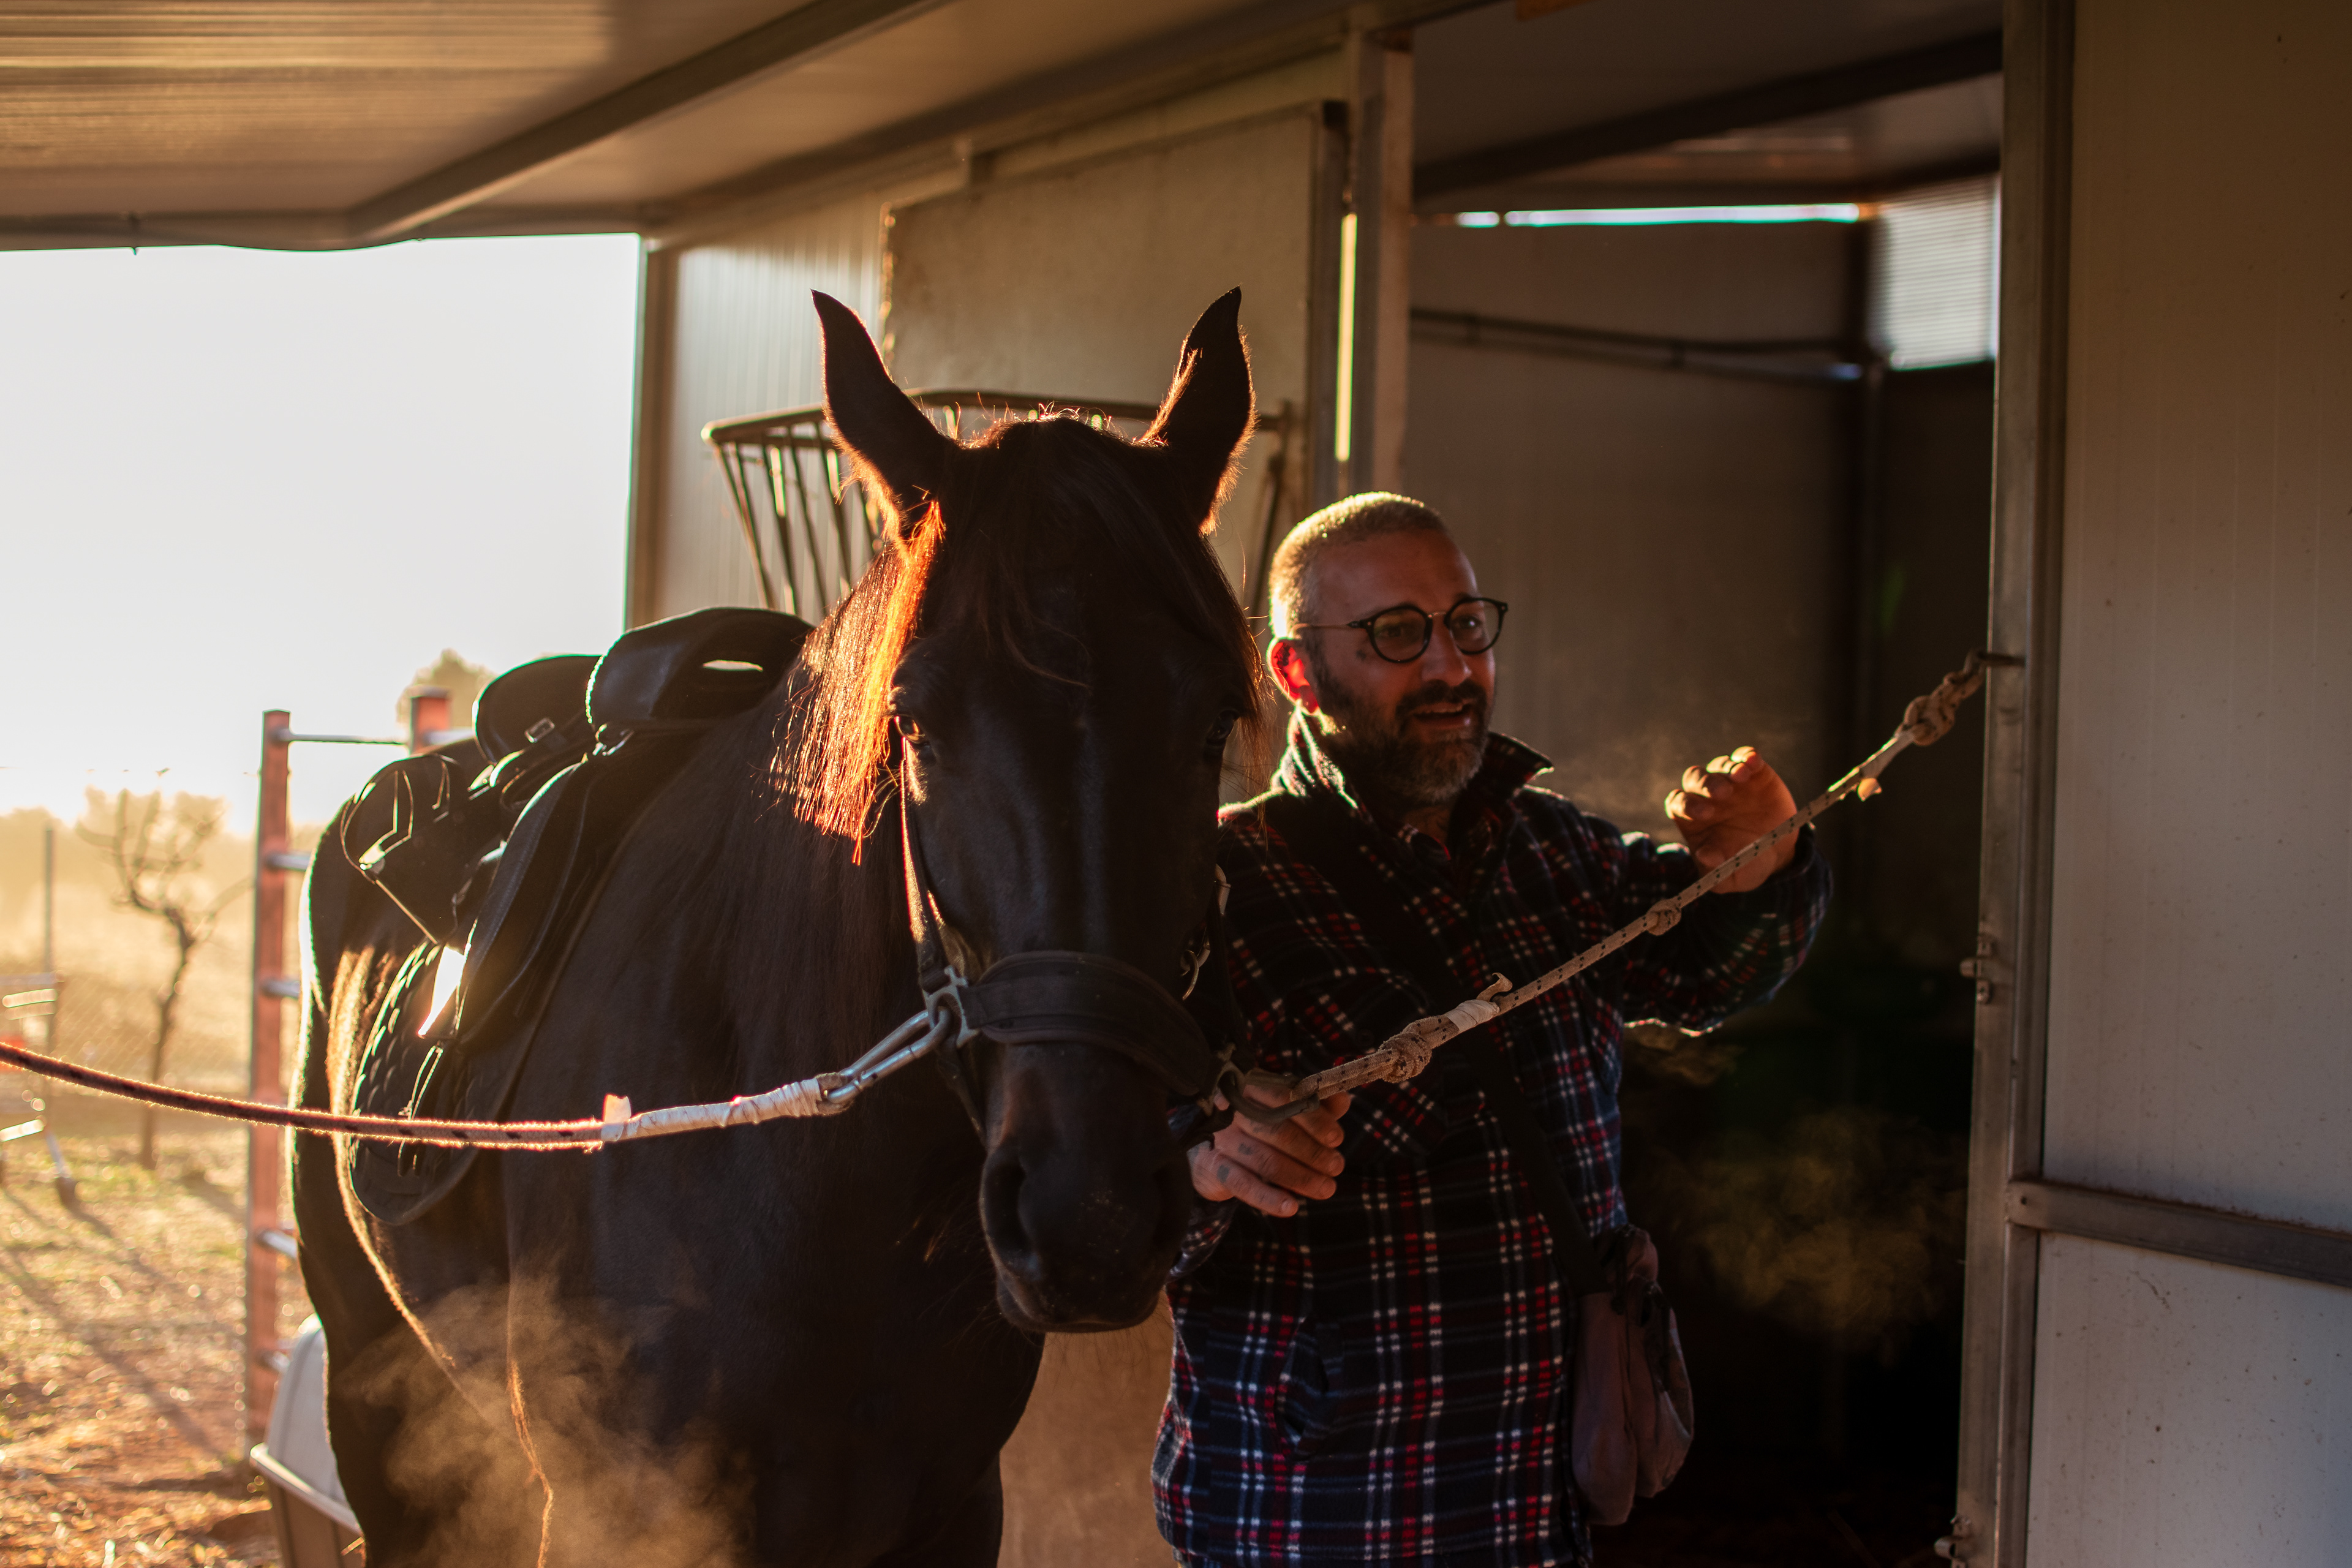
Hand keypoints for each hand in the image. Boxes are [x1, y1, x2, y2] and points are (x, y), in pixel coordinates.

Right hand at [1188, 1082, 1352, 1216]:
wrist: (1209, 1147)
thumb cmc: (1257, 1125)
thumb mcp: (1286, 1110)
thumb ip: (1314, 1105)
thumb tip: (1343, 1099)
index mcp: (1252, 1087)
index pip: (1285, 1098)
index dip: (1314, 1118)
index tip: (1336, 1138)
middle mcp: (1233, 1109)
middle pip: (1278, 1131)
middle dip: (1312, 1152)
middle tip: (1336, 1166)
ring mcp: (1221, 1138)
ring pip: (1265, 1159)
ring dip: (1300, 1177)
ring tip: (1326, 1188)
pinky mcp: (1213, 1166)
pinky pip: (1243, 1184)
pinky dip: (1268, 1198)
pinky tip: (1291, 1207)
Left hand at [1664, 745, 1797, 892]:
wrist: (1776, 852)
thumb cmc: (1744, 864)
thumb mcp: (1730, 876)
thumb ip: (1716, 869)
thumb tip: (1705, 856)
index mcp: (1692, 819)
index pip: (1678, 804)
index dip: (1686, 805)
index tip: (1704, 814)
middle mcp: (1707, 796)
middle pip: (1694, 779)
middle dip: (1705, 783)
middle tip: (1722, 794)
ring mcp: (1729, 781)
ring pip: (1719, 766)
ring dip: (1727, 768)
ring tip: (1741, 777)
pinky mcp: (1753, 772)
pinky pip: (1745, 757)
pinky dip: (1748, 756)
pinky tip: (1753, 762)